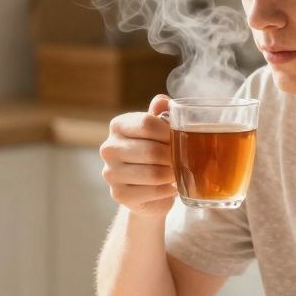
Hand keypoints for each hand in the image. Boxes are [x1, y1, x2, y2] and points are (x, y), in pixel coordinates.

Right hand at [99, 94, 177, 217]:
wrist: (146, 189)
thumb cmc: (155, 152)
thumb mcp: (158, 130)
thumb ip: (161, 113)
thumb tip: (163, 101)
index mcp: (118, 126)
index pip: (147, 123)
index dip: (169, 131)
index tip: (181, 137)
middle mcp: (109, 148)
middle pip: (151, 150)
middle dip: (173, 156)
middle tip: (186, 159)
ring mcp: (111, 173)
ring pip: (153, 173)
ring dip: (172, 174)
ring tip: (179, 172)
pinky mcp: (118, 194)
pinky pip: (152, 192)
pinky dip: (167, 190)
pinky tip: (171, 186)